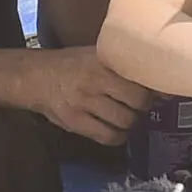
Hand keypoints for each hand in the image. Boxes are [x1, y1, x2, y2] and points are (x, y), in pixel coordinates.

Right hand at [26, 50, 146, 147]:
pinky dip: (118, 137)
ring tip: (126, 117)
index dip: (153, 88)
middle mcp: (95, 80)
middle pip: (137, 102)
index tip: (155, 91)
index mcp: (103, 60)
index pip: (140, 78)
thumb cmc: (71, 64)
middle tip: (138, 105)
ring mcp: (84, 103)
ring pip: (125, 121)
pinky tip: (116, 130)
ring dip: (131, 122)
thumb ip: (122, 64)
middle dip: (144, 106)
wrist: (35, 77)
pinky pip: (107, 136)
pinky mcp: (75, 122)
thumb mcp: (96, 54)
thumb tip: (156, 80)